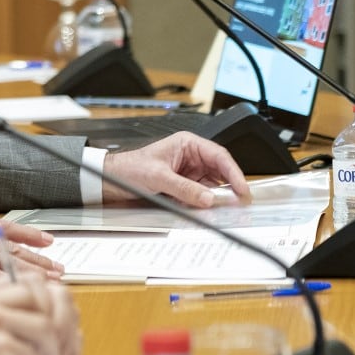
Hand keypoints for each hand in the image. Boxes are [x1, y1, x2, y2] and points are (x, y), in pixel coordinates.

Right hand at [0, 219, 63, 298]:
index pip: (0, 228)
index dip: (26, 234)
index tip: (45, 239)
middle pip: (10, 245)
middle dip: (37, 256)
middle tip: (58, 266)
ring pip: (8, 260)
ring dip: (33, 271)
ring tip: (53, 281)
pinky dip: (13, 284)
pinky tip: (27, 292)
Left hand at [103, 131, 250, 206]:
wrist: (112, 179)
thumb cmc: (130, 167)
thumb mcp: (158, 176)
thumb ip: (184, 188)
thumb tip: (207, 198)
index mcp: (187, 144)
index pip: (219, 156)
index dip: (234, 173)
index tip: (242, 189)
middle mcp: (191, 156)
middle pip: (220, 172)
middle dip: (229, 187)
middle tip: (238, 203)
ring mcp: (189, 172)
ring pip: (211, 186)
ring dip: (216, 198)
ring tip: (221, 209)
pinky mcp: (184, 186)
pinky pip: (200, 195)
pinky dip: (204, 203)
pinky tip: (204, 210)